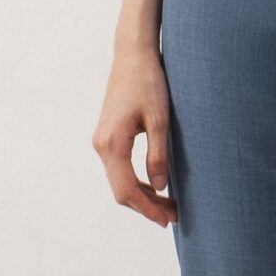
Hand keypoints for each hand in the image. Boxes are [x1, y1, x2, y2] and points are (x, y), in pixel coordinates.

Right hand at [94, 41, 176, 227]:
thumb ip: (159, 155)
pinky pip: (119, 168)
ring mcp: (102, 141)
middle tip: (173, 217)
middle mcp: (101, 145)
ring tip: (169, 205)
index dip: (148, 209)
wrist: (133, 55)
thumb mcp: (160, 119)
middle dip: (146, 206)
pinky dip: (136, 181)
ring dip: (142, 195)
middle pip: (121, 190)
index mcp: (112, 144)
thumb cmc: (148, 82)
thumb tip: (161, 188)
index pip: (127, 190)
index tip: (168, 220)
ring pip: (120, 180)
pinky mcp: (108, 136)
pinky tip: (156, 185)